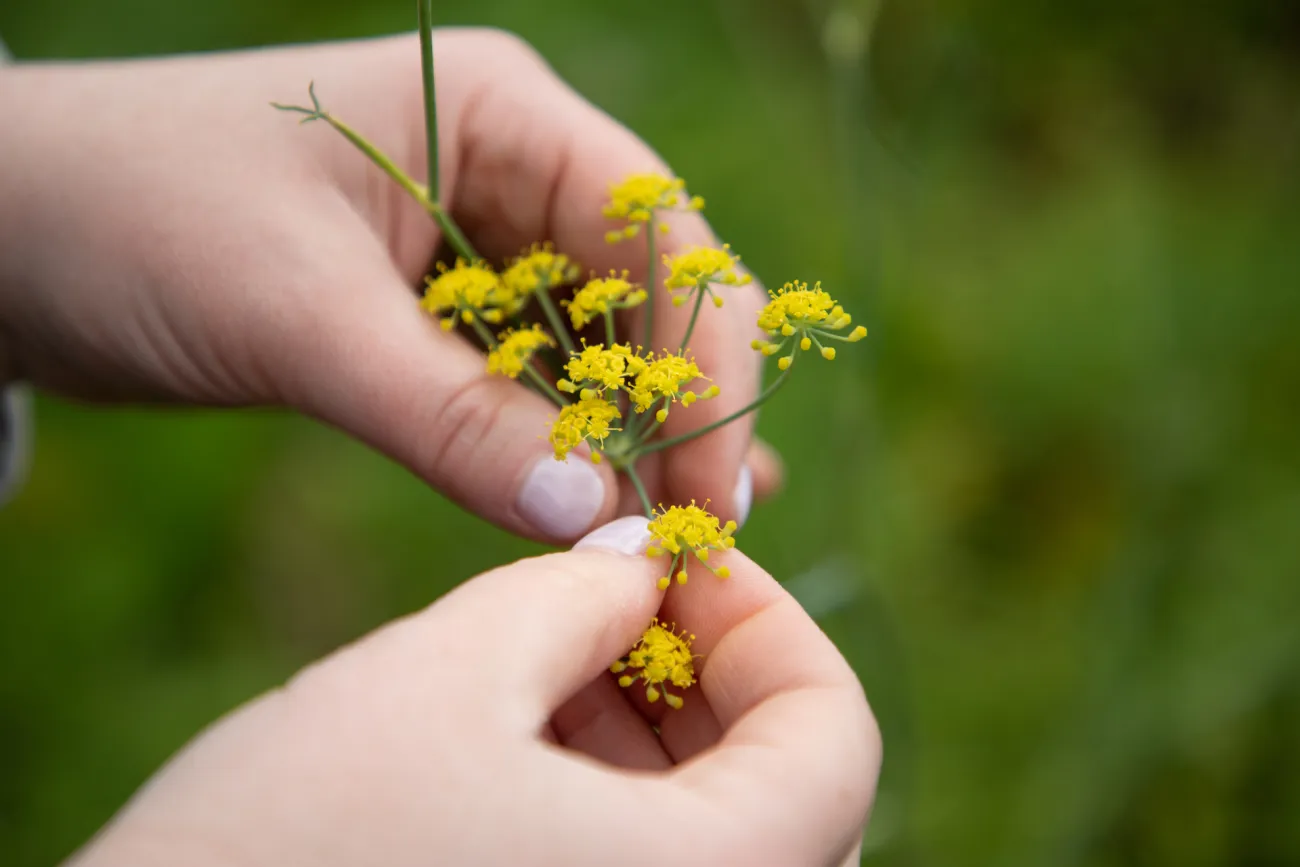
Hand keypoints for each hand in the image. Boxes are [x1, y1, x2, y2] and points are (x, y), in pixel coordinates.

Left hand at [0, 28, 781, 538]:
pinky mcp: (431, 298)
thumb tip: (599, 521)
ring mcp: (470, 229)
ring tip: (693, 528)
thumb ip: (456, 422)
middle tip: (707, 528)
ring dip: (638, 430)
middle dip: (682, 404)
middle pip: (645, 284)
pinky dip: (565, 437)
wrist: (1, 230)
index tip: (716, 483)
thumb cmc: (133, 222)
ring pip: (594, 336)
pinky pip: (526, 371)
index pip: (657, 225)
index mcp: (494, 110)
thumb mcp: (301, 321)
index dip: (707, 357)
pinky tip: (613, 499)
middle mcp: (502, 159)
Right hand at [69, 518, 879, 866]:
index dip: (763, 616)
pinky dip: (614, 793)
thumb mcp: (450, 669)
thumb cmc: (289, 842)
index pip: (834, 733)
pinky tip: (529, 727)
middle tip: (615, 593)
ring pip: (716, 834)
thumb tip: (643, 565)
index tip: (675, 556)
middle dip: (708, 669)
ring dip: (660, 727)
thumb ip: (580, 591)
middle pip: (786, 787)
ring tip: (558, 647)